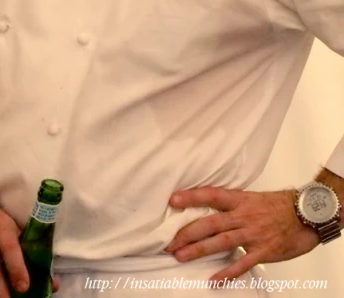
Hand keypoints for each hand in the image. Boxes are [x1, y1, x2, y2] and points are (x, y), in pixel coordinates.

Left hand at [164, 187, 319, 283]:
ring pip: (220, 242)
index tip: (172, 200)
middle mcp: (243, 216)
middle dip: (187, 233)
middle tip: (169, 242)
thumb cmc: (279, 205)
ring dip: (198, 250)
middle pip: (210, 223)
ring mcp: (252, 234)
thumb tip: (210, 207)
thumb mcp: (253, 198)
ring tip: (180, 256)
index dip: (192, 197)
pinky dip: (227, 273)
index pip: (211, 195)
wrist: (306, 214)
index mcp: (240, 200)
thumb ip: (233, 204)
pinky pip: (242, 264)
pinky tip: (213, 279)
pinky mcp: (263, 251)